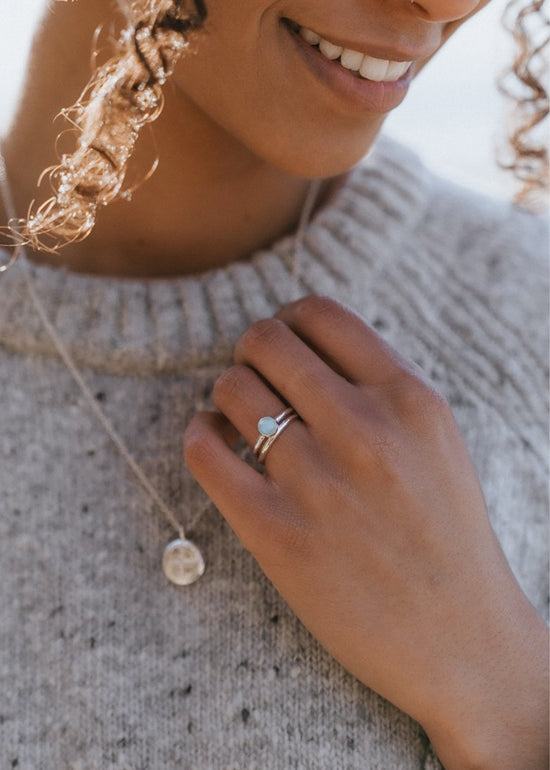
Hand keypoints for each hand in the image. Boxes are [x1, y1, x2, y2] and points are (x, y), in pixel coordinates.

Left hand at [184, 295, 548, 769]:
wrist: (459, 639)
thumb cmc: (446, 536)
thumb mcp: (433, 440)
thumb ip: (378, 387)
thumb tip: (304, 347)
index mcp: (407, 399)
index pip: (319, 314)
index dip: (288, 318)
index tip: (282, 342)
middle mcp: (362, 429)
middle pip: (266, 341)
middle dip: (251, 350)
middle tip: (255, 375)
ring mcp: (316, 481)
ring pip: (231, 389)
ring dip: (226, 393)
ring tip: (238, 415)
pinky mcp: (275, 532)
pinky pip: (205, 451)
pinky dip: (199, 433)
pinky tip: (212, 440)